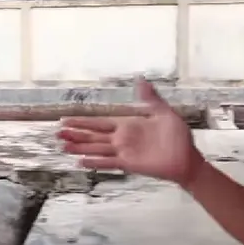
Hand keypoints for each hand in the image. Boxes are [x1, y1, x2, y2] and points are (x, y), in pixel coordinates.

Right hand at [57, 78, 204, 185]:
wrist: (187, 158)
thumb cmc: (177, 136)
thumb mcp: (164, 112)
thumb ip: (150, 98)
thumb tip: (141, 80)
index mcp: (127, 125)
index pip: (99, 122)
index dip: (82, 121)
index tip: (66, 120)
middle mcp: (121, 139)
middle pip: (92, 136)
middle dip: (75, 134)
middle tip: (56, 134)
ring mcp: (123, 152)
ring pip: (96, 149)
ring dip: (79, 147)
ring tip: (63, 147)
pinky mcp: (128, 164)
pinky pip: (108, 162)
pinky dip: (95, 162)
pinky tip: (81, 161)